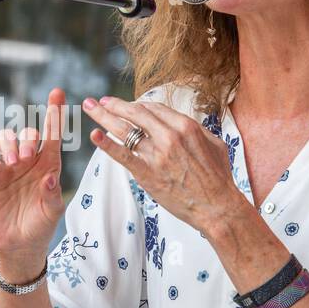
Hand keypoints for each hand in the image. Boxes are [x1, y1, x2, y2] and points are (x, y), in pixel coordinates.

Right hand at [0, 87, 67, 280]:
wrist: (18, 243)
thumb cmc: (40, 226)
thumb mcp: (52, 212)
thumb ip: (53, 195)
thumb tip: (49, 178)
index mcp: (48, 165)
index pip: (53, 135)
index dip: (54, 114)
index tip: (57, 93)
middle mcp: (28, 161)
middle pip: (28, 133)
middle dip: (28, 139)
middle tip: (28, 158)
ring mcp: (8, 166)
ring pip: (6, 137)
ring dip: (10, 144)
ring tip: (13, 163)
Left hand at [82, 95, 239, 234]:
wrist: (216, 206)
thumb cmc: (218, 178)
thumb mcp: (214, 144)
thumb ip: (197, 131)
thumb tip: (186, 124)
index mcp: (185, 126)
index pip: (154, 108)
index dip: (137, 105)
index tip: (126, 105)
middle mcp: (169, 136)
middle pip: (136, 113)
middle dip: (115, 105)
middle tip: (101, 101)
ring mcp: (156, 154)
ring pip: (125, 130)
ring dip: (104, 116)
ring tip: (90, 108)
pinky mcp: (147, 173)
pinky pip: (123, 156)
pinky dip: (107, 145)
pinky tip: (94, 136)